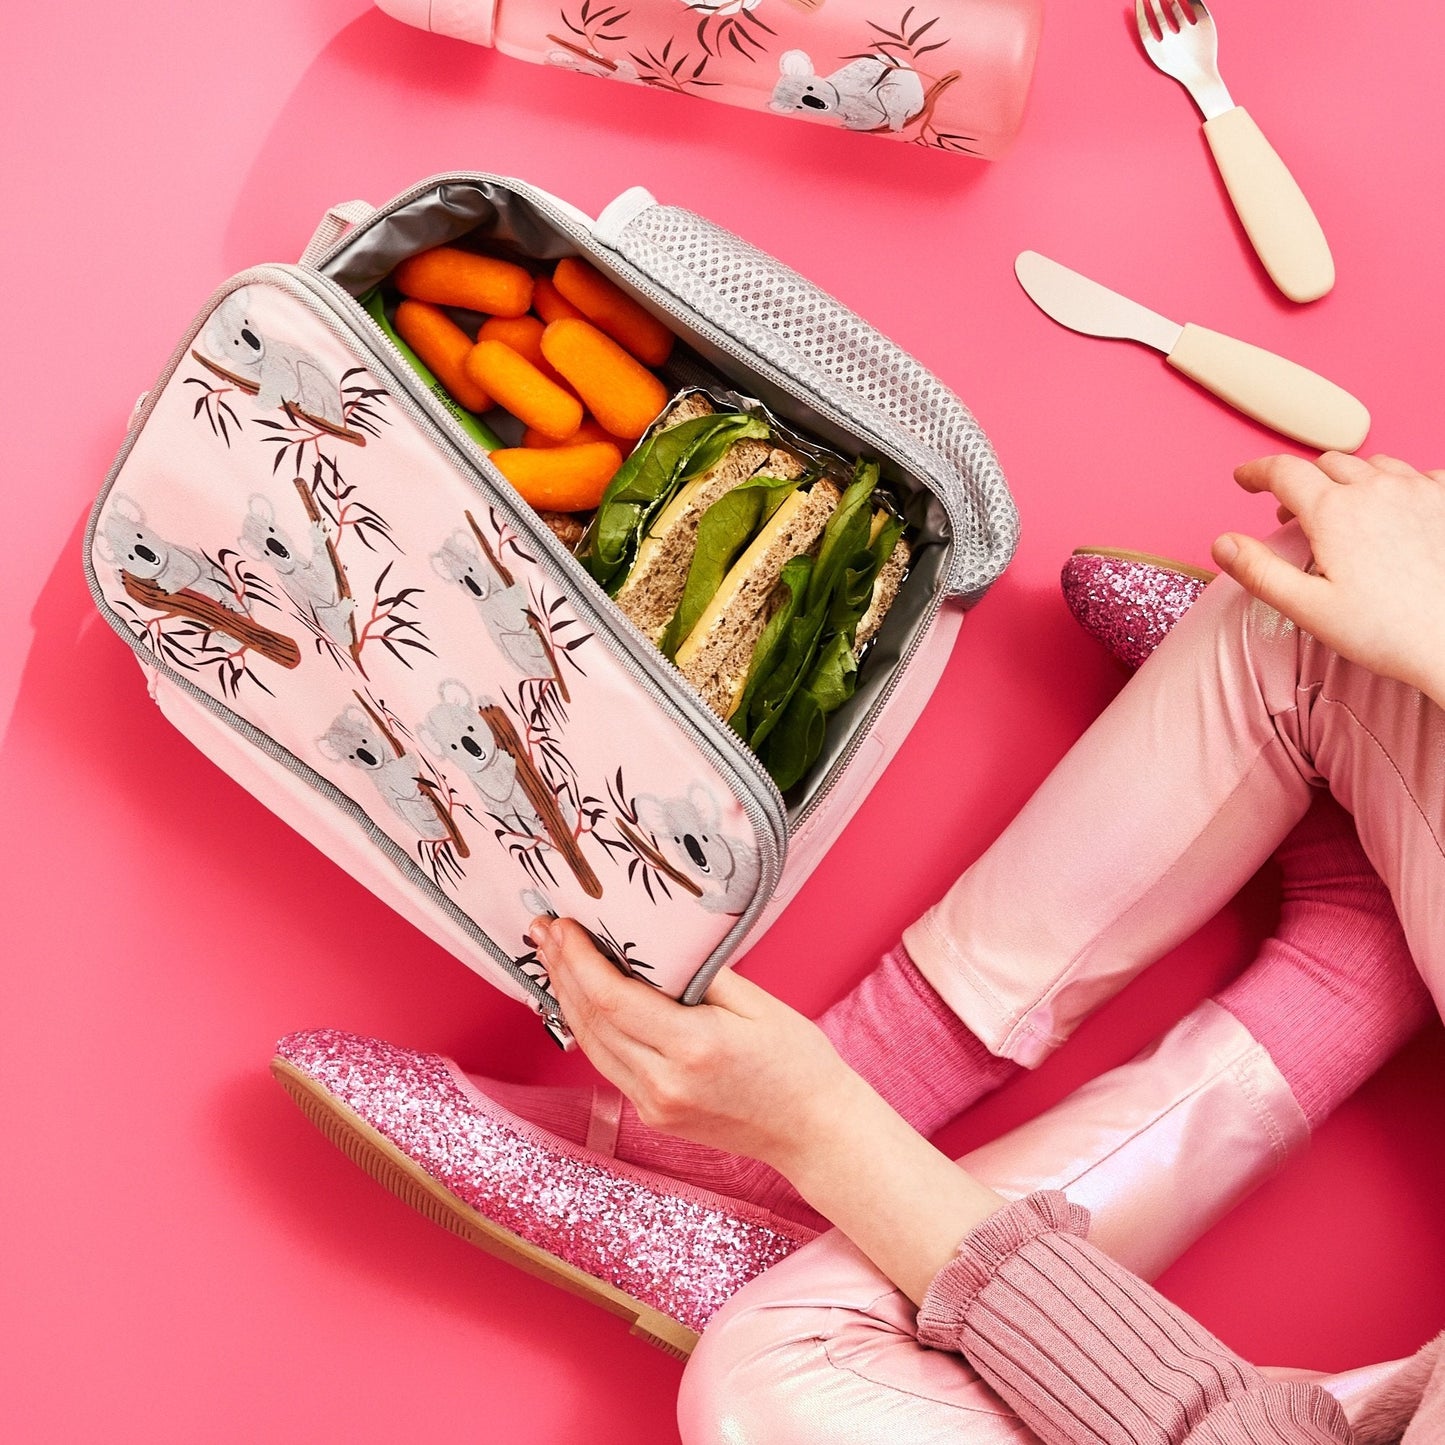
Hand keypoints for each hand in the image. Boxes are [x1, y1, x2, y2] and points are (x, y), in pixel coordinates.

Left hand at [532, 916, 854, 1176]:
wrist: (815, 1131)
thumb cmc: (797, 1062)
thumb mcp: (758, 1003)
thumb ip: (702, 972)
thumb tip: (655, 941)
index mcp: (692, 1048)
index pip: (613, 1000)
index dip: (579, 960)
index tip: (562, 925)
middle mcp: (664, 1083)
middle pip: (592, 1021)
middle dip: (562, 971)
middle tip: (543, 930)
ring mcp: (655, 1105)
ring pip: (591, 1046)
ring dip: (567, 999)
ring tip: (552, 958)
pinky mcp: (655, 1115)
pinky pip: (609, 1064)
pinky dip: (590, 1028)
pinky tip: (582, 1000)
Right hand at [1213, 452, 1444, 705]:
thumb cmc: (1389, 632)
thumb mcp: (1308, 608)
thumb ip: (1259, 571)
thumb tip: (1223, 543)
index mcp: (1334, 512)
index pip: (1284, 471)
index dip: (1256, 472)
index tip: (1245, 478)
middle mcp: (1376, 489)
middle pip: (1327, 464)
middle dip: (1303, 482)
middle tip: (1292, 513)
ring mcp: (1419, 490)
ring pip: (1373, 465)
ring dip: (1349, 480)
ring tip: (1344, 511)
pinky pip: (1418, 474)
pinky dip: (1396, 484)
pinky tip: (1394, 510)